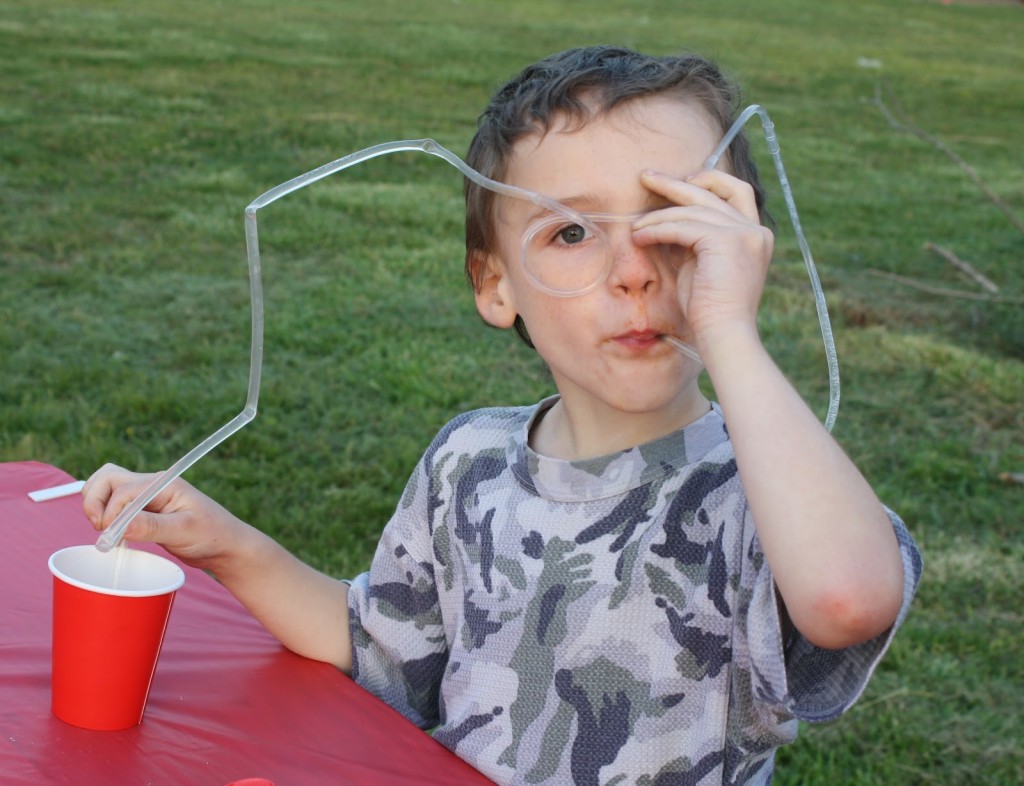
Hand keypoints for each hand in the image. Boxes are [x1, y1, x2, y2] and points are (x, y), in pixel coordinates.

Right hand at [82, 463, 248, 571]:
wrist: (226, 546)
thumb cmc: (213, 535)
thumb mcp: (183, 531)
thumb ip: (151, 527)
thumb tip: (118, 525)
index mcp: (163, 484)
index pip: (122, 489)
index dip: (111, 512)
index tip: (111, 535)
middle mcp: (152, 485)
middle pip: (107, 478)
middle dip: (95, 500)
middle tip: (101, 528)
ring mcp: (146, 497)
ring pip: (107, 488)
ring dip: (97, 506)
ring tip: (105, 531)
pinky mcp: (143, 511)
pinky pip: (114, 505)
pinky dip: (105, 515)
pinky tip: (112, 534)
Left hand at [632, 169, 773, 352]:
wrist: (723, 335)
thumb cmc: (709, 311)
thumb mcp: (701, 266)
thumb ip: (693, 241)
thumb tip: (666, 222)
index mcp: (756, 236)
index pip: (737, 192)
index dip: (709, 181)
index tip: (682, 181)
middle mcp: (755, 231)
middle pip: (714, 190)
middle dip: (676, 182)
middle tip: (646, 176)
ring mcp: (744, 234)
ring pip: (692, 209)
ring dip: (658, 215)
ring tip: (635, 227)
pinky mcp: (726, 242)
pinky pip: (683, 226)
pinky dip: (658, 229)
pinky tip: (640, 237)